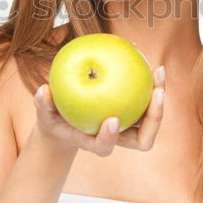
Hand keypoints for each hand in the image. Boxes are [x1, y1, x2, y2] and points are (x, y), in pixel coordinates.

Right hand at [33, 65, 164, 156]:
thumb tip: (43, 91)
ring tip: (157, 70)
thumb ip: (43, 104)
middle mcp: (117, 137)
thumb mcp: (44, 112)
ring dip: (158, 95)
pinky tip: (142, 55)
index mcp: (95, 142)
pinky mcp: (132, 109)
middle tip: (157, 92)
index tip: (112, 120)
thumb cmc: (55, 118)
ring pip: (150, 116)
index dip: (110, 137)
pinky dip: (147, 79)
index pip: (104, 147)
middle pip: (144, 137)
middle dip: (155, 117)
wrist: (68, 120)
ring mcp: (128, 124)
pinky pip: (144, 96)